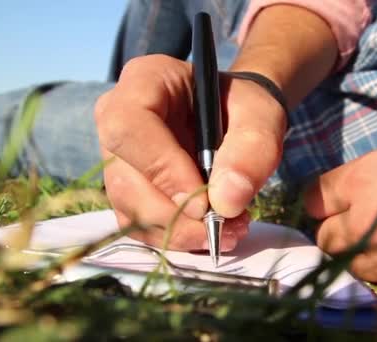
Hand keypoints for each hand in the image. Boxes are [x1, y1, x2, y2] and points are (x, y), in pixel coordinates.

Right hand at [94, 55, 285, 250]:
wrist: (235, 116)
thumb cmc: (242, 106)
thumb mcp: (260, 115)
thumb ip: (251, 148)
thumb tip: (227, 201)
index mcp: (144, 81)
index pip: (128, 127)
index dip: (162, 169)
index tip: (205, 202)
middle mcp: (116, 119)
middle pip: (124, 180)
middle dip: (175, 215)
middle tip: (224, 228)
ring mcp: (118, 158)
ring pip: (130, 210)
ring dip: (179, 232)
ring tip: (229, 230)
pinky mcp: (128, 189)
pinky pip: (140, 225)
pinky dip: (177, 238)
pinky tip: (212, 233)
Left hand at [304, 127, 376, 289]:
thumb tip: (369, 188)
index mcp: (370, 178)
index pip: (315, 196)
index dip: (327, 198)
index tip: (336, 199)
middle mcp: (370, 222)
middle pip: (326, 237)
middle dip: (338, 230)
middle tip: (360, 223)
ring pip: (352, 266)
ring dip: (362, 256)